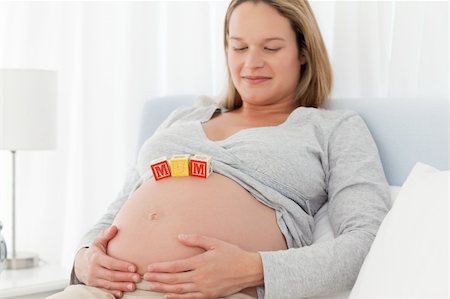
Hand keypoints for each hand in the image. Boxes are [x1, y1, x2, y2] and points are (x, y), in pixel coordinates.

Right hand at [74, 225, 141, 296]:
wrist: (81, 264)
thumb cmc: (95, 251)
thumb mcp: (98, 241)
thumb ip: (106, 235)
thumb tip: (114, 227)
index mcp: (96, 258)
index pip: (111, 263)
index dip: (122, 266)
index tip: (134, 268)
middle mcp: (93, 270)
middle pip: (111, 275)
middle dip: (125, 277)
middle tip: (138, 278)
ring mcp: (93, 279)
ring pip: (108, 284)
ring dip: (121, 286)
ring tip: (133, 286)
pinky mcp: (94, 286)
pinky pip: (103, 290)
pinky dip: (112, 292)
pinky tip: (121, 293)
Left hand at [142, 234, 263, 298]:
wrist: (248, 269)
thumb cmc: (232, 254)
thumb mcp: (215, 243)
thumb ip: (196, 239)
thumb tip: (180, 237)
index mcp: (200, 262)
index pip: (175, 266)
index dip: (161, 268)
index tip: (150, 268)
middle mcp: (200, 276)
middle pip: (174, 279)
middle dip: (158, 279)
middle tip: (145, 279)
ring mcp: (204, 287)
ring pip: (179, 290)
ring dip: (164, 288)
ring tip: (152, 287)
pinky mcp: (209, 295)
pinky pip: (190, 298)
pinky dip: (177, 298)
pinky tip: (168, 296)